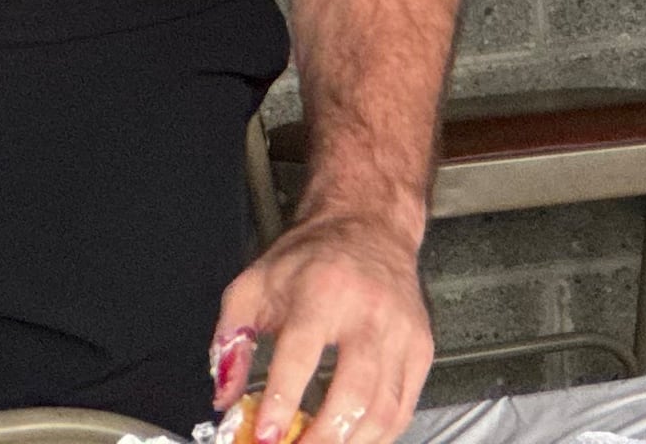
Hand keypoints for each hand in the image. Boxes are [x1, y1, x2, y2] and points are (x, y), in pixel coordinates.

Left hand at [215, 210, 434, 443]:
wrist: (370, 225)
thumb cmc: (311, 258)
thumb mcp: (254, 285)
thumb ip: (231, 341)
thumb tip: (225, 397)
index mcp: (322, 292)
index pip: (302, 354)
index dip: (282, 401)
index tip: (266, 435)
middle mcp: (368, 312)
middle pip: (354, 390)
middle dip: (322, 438)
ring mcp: (401, 332)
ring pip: (384, 407)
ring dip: (349, 443)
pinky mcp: (420, 347)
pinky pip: (404, 407)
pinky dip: (379, 436)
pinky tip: (353, 440)